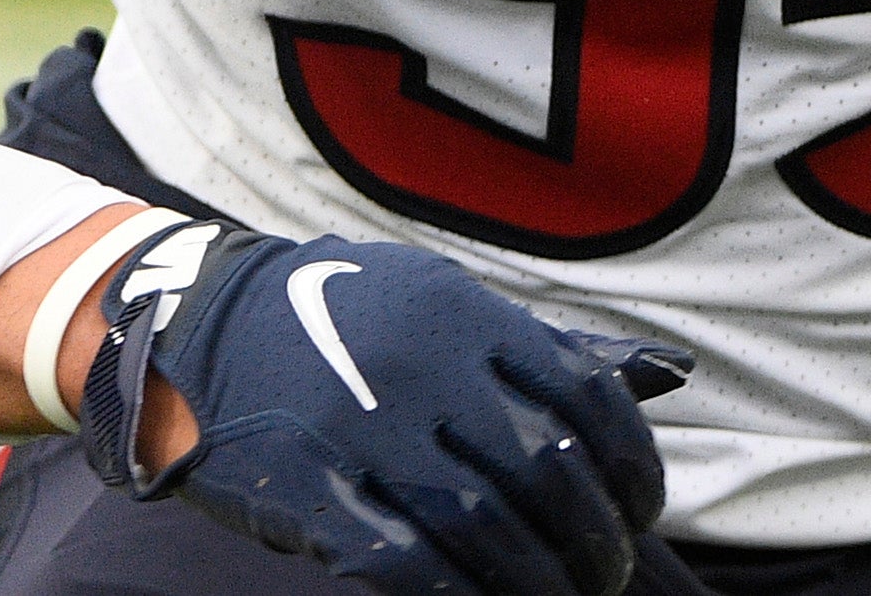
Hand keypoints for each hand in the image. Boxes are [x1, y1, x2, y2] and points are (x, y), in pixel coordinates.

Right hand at [78, 220, 689, 595]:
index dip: (629, 465)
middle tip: (605, 574)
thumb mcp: (447, 303)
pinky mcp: (313, 489)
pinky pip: (406, 563)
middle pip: (545, 470)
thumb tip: (668, 373)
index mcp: (467, 315)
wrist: (201, 325)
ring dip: (538, 579)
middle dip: (592, 538)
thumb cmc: (347, 320)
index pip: (585, 397)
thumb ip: (550, 348)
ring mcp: (365, 428)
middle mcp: (424, 366)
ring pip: (486, 527)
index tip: (640, 511)